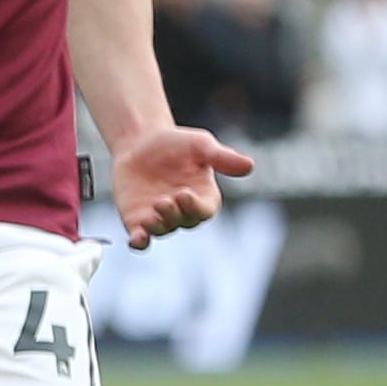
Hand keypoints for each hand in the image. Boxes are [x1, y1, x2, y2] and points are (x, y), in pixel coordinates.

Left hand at [105, 121, 253, 247]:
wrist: (140, 143)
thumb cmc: (177, 144)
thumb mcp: (201, 146)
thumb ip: (222, 157)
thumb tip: (250, 166)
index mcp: (204, 196)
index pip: (205, 210)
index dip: (195, 206)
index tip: (183, 194)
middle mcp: (184, 211)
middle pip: (184, 221)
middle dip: (174, 214)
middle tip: (163, 201)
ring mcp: (160, 217)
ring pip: (163, 230)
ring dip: (157, 227)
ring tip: (149, 217)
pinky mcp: (137, 221)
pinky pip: (141, 239)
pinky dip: (140, 242)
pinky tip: (137, 239)